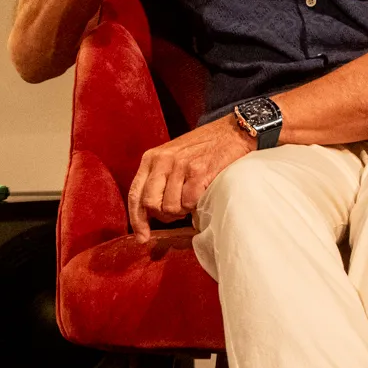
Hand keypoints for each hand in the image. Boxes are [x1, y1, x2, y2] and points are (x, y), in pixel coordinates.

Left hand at [127, 115, 252, 233]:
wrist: (232, 130)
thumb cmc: (202, 148)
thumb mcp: (172, 156)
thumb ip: (159, 179)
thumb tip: (151, 212)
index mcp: (151, 158)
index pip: (135, 194)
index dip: (137, 220)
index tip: (142, 237)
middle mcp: (162, 160)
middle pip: (150, 204)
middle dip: (164, 215)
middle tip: (179, 211)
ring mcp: (180, 165)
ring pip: (170, 207)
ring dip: (182, 211)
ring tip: (193, 198)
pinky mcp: (199, 171)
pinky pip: (189, 202)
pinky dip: (196, 206)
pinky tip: (202, 195)